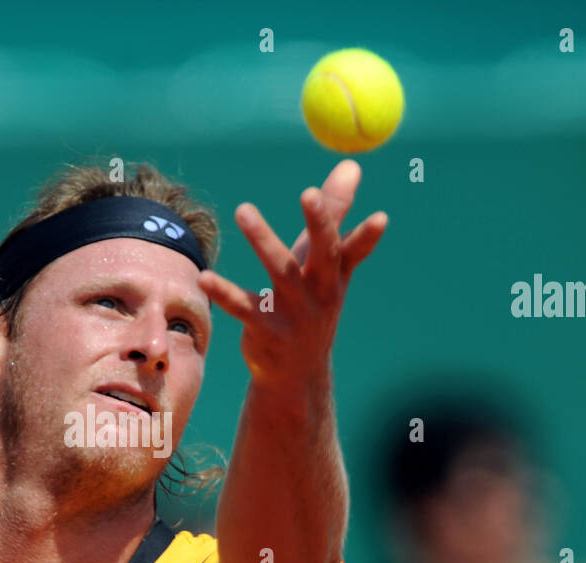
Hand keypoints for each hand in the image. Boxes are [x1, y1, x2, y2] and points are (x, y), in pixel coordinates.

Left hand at [197, 159, 386, 387]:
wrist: (296, 373)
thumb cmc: (311, 303)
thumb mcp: (324, 262)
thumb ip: (335, 213)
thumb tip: (351, 165)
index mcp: (335, 274)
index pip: (354, 250)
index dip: (367, 236)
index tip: (381, 218)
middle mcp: (320, 292)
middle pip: (324, 254)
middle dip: (321, 223)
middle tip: (310, 193)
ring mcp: (295, 313)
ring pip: (280, 271)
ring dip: (263, 239)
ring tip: (244, 209)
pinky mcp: (266, 330)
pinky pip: (243, 307)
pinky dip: (224, 292)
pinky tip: (204, 278)